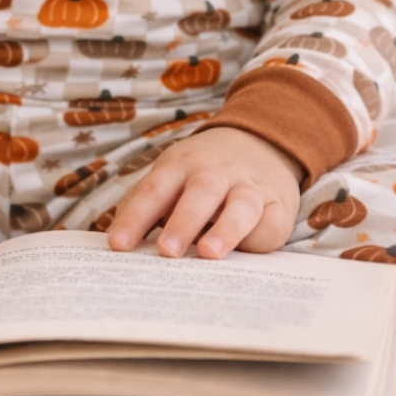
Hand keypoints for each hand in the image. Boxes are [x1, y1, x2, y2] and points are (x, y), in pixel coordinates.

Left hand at [106, 126, 301, 258]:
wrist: (260, 143)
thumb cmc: (203, 174)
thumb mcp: (171, 177)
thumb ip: (145, 206)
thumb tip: (118, 242)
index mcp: (179, 166)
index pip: (153, 191)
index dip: (134, 218)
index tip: (118, 245)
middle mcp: (214, 173)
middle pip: (198, 194)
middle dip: (182, 222)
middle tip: (166, 251)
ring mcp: (248, 187)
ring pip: (239, 205)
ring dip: (224, 229)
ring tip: (208, 253)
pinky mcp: (277, 205)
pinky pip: (272, 221)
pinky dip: (260, 236)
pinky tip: (249, 251)